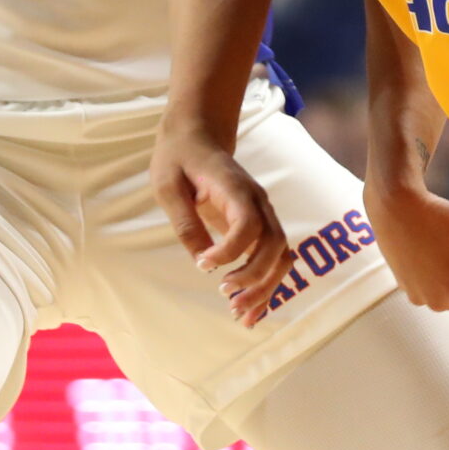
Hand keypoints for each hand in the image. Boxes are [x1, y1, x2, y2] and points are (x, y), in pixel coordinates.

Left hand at [152, 126, 290, 325]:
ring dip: (265, 287)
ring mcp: (264, 213)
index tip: (203, 264)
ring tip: (240, 313)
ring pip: (281, 255)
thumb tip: (200, 259)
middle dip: (254, 276)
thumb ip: (185, 221)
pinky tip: (250, 311)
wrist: (197, 136)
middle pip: (274, 244)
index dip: (230, 250)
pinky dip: (267, 287)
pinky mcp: (260, 225)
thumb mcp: (168, 185)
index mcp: (236, 187)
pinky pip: (274, 259)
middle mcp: (258, 201)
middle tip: (224, 294)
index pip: (248, 225)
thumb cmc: (179, 158)